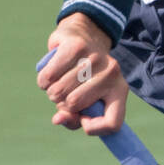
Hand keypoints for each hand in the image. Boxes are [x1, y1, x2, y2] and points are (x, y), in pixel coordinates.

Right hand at [37, 17, 128, 134]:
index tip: (83, 120)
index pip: (113, 123)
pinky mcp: (75, 47)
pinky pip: (49, 76)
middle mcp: (111, 73)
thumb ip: (72, 118)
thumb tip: (58, 119)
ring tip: (58, 82)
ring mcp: (94, 58)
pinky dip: (43, 80)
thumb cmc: (83, 78)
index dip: (93, 129)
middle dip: (62, 104)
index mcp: (120, 90)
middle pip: (75, 104)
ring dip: (51, 91)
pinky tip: (50, 75)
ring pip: (59, 90)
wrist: (84, 35)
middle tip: (65, 94)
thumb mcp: (85, 101)